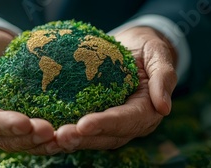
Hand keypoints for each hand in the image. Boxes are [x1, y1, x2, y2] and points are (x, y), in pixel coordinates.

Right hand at [0, 28, 58, 154]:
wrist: (2, 48)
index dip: (4, 125)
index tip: (24, 122)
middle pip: (8, 140)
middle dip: (29, 138)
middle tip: (50, 131)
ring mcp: (12, 125)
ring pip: (27, 143)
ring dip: (45, 144)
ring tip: (65, 138)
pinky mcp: (31, 122)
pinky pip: (42, 135)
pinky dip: (56, 138)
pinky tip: (73, 134)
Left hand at [55, 27, 177, 150]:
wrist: (133, 47)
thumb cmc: (147, 48)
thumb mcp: (159, 54)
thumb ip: (164, 77)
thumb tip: (164, 108)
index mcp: (147, 110)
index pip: (127, 120)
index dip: (106, 124)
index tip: (84, 125)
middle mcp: (130, 123)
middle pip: (107, 137)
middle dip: (84, 138)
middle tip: (60, 136)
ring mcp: (112, 124)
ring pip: (92, 138)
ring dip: (72, 141)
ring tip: (50, 140)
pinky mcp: (97, 118)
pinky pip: (82, 130)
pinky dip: (65, 133)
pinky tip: (46, 133)